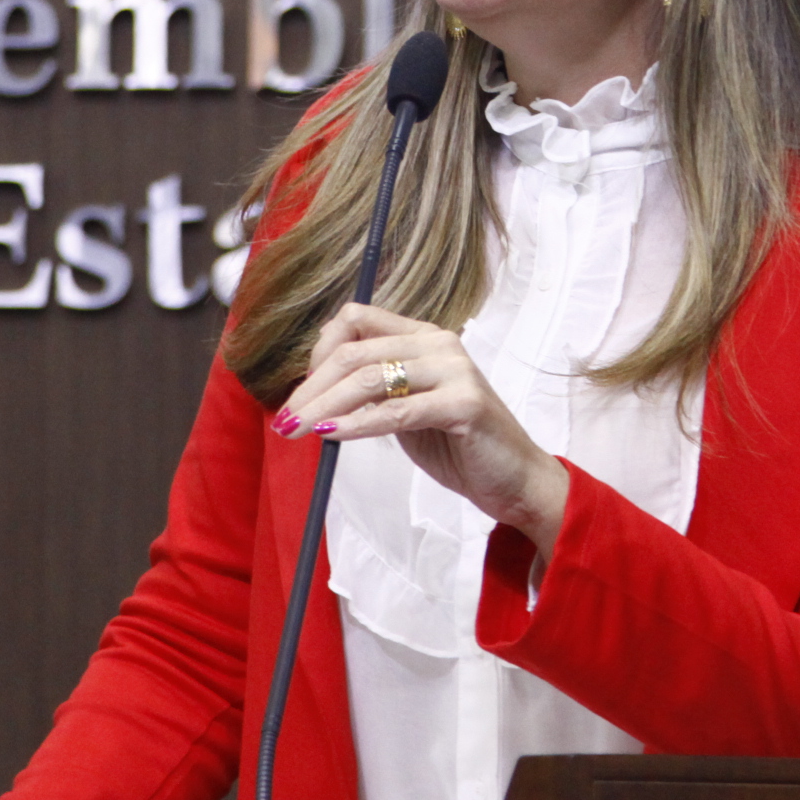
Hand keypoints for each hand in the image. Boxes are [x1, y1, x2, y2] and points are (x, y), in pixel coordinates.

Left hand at [273, 302, 570, 559]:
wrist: (514, 480)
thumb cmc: (458, 446)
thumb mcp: (408, 408)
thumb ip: (374, 390)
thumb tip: (314, 389)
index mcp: (423, 337)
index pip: (356, 319)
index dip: (319, 351)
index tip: (301, 392)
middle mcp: (439, 343)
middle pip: (355, 352)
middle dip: (312, 388)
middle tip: (286, 420)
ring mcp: (455, 370)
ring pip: (369, 379)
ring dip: (325, 408)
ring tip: (299, 431)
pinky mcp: (464, 404)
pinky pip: (396, 411)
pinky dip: (357, 424)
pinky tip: (332, 437)